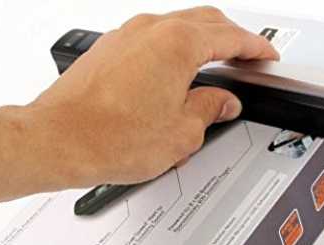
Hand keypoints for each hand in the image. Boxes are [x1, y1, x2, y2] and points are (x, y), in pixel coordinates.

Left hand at [24, 6, 278, 187]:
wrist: (58, 142)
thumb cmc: (108, 138)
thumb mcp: (180, 133)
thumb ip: (209, 110)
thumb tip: (223, 102)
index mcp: (177, 44)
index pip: (230, 38)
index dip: (254, 48)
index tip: (265, 57)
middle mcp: (150, 30)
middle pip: (204, 23)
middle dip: (230, 40)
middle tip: (244, 59)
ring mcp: (125, 37)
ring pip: (175, 31)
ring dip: (198, 47)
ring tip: (210, 73)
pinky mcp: (107, 52)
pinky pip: (150, 44)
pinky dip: (170, 56)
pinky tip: (171, 80)